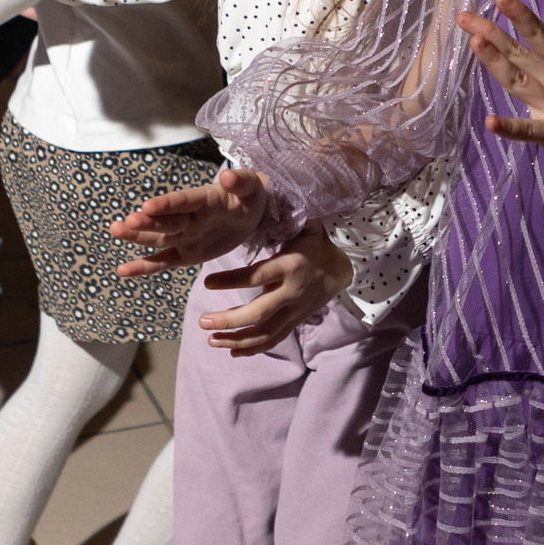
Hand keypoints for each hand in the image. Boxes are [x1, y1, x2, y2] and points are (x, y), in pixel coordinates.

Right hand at [110, 168, 266, 276]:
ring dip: (136, 236)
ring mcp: (184, 235)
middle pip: (165, 220)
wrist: (252, 216)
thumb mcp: (252, 188)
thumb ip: (241, 182)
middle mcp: (188, 217)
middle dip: (145, 222)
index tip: (147, 205)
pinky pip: (163, 261)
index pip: (182, 201)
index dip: (166, 204)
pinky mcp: (185, 254)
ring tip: (115, 230)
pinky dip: (144, 266)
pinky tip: (122, 270)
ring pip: (157, 238)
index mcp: (203, 199)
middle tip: (124, 223)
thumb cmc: (251, 197)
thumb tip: (227, 175)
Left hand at [197, 225, 352, 354]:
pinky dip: (252, 348)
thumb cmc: (313, 242)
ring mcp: (293, 312)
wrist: (341, 269)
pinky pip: (273, 340)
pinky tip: (230, 350)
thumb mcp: (304, 224)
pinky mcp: (294, 323)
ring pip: (264, 333)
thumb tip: (268, 194)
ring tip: (210, 339)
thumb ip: (286, 213)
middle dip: (230, 321)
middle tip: (203, 322)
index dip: (231, 281)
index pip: (256, 276)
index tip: (206, 282)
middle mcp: (291, 293)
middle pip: (259, 313)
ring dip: (236, 339)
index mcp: (288, 265)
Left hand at [457, 0, 543, 170]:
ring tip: (474, 42)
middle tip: (464, 17)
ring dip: (496, 62)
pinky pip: (528, 130)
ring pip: (518, 81)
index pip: (539, 34)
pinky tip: (489, 121)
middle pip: (520, 53)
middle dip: (492, 33)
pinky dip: (509, 127)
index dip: (519, 15)